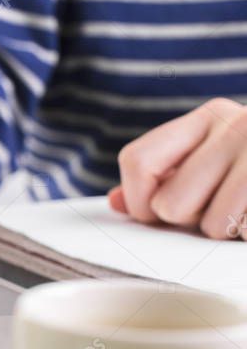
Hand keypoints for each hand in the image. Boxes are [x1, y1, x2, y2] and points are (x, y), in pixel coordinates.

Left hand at [109, 98, 246, 239]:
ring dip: (225, 230)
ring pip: (211, 225)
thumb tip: (116, 202)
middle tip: (220, 204)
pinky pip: (244, 231)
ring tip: (245, 208)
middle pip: (168, 203)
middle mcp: (238, 126)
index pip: (136, 161)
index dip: (137, 199)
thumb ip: (160, 180)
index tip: (155, 211)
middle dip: (187, 219)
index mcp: (209, 116)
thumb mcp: (211, 164)